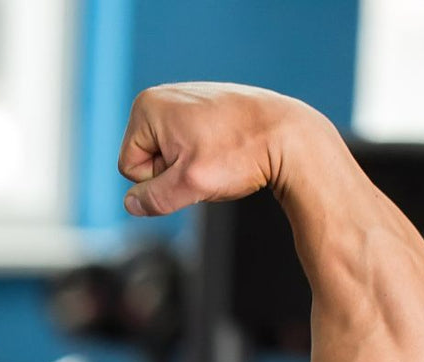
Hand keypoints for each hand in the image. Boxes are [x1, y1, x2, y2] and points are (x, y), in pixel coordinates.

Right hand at [118, 82, 324, 216]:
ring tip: (222, 157)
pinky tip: (231, 149)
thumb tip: (131, 204)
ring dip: (192, 165)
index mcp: (148, 106)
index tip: (192, 169)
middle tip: (209, 165)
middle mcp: (164, 95)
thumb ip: (152, 199)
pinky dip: (208, 152)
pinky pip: (192, 142)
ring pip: (171, 153)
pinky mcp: (208, 104)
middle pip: (148, 158)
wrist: (293, 137)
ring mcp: (188, 97)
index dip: (159, 180)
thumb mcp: (189, 186)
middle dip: (174, 171)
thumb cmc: (241, 155)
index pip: (130, 167)